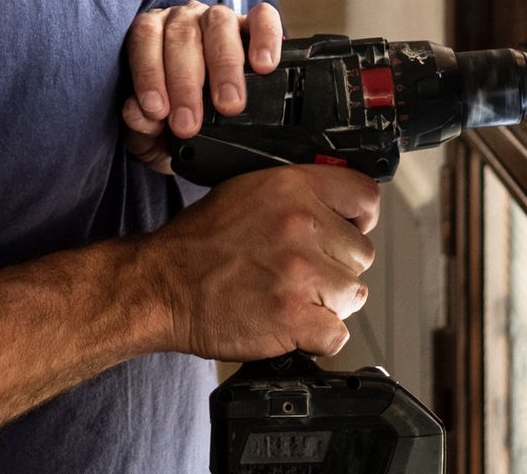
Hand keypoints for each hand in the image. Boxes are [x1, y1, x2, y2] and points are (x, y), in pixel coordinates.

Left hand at [120, 0, 283, 173]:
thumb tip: (136, 113)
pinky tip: (264, 66)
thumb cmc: (179, 119)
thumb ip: (141, 127)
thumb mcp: (155, 135)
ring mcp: (221, 17)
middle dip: (185, 83)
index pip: (145, 39)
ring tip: (230, 105)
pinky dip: (264, 38)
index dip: (149, 73)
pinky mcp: (255, 23)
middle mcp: (184, 18)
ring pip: (219, 23)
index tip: (157, 111)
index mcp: (154, 34)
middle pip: (182, 36)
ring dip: (224, 66)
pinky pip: (262, 18)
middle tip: (189, 124)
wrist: (216, 133)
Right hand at [138, 165, 379, 360]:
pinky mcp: (293, 316)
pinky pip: (337, 335)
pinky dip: (318, 338)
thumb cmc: (199, 243)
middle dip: (337, 267)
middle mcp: (301, 224)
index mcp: (292, 188)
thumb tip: (338, 207)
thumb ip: (296, 194)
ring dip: (328, 304)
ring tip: (292, 298)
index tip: (350, 230)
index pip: (365, 196)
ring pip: (353, 295)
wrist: (162, 285)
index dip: (361, 218)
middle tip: (303, 273)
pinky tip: (292, 325)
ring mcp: (300, 272)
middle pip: (361, 253)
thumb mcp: (248, 190)